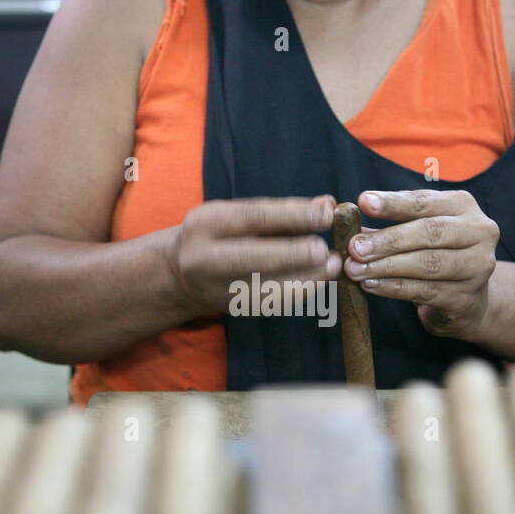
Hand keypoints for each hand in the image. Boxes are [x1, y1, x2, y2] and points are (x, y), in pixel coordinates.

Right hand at [168, 195, 341, 315]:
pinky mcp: (235, 309)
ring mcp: (218, 289)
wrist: (182, 273)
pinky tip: (320, 280)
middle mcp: (205, 258)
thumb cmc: (222, 234)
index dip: (292, 216)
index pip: (252, 217)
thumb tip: (327, 204)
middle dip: (293, 255)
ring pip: (265, 288)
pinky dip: (300, 292)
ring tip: (332, 266)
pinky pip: (272, 304)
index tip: (325, 214)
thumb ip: (283, 210)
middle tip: (325, 250)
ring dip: (305, 279)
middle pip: (252, 258)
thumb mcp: (240, 213)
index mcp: (206, 224)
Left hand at [343, 189, 499, 340]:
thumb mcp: (416, 233)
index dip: (393, 203)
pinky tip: (371, 285)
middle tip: (354, 247)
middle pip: (429, 232)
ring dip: (386, 267)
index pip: (424, 202)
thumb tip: (348, 223)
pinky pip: (425, 291)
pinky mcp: (468, 297)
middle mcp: (479, 232)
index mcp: (463, 206)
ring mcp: (478, 266)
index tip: (363, 202)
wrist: (468, 300)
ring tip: (355, 269)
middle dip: (387, 240)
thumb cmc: (436, 255)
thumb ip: (387, 226)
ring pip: (428, 264)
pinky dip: (394, 288)